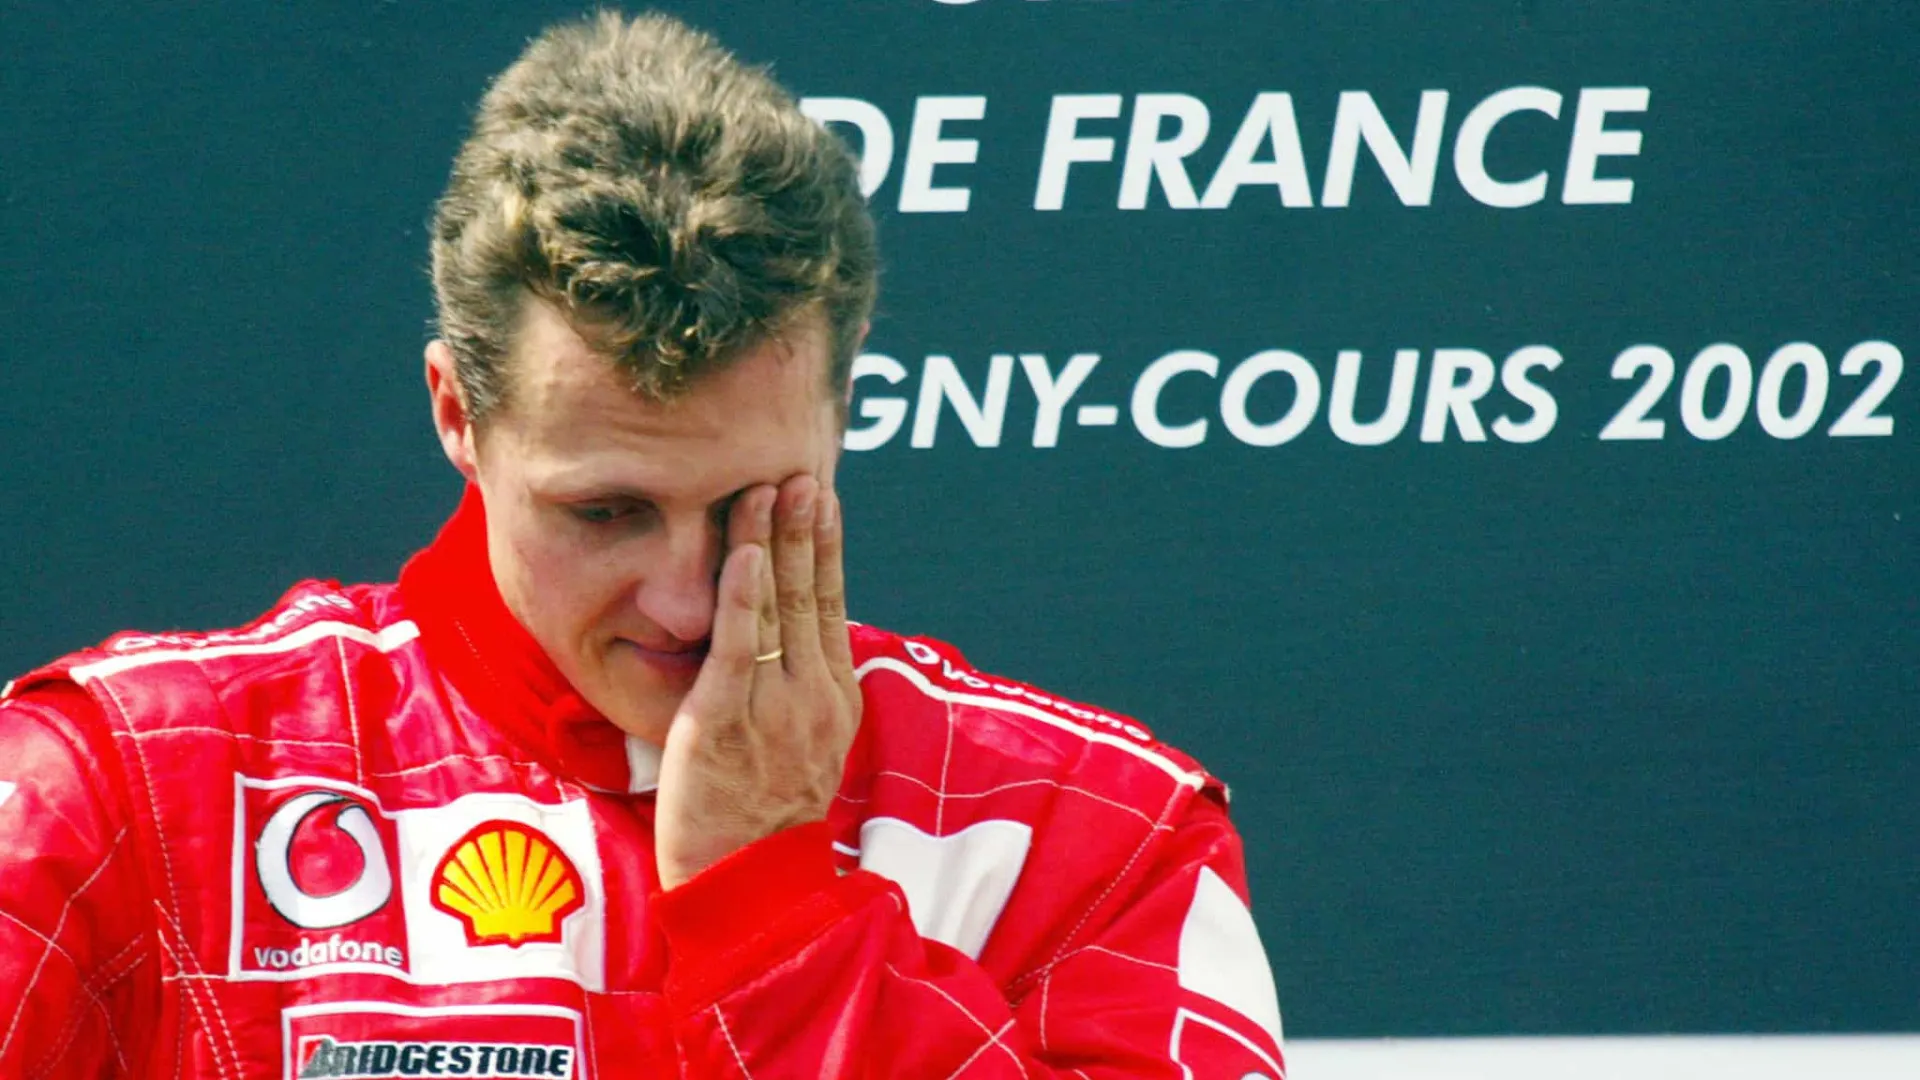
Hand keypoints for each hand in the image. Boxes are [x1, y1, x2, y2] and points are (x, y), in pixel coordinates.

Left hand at [654, 474, 861, 889]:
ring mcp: (774, 707)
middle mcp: (813, 696)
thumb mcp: (802, 747)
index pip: (832, 606)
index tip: (825, 499)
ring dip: (774, 543)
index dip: (828, 550)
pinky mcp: (726, 719)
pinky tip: (746, 553)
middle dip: (807, 530)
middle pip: (812, 595)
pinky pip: (739, 645)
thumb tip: (798, 640)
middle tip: (802, 473)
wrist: (744, 883)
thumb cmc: (761, 817)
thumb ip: (801, 690)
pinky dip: (744, 594)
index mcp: (835, 698)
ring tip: (769, 490)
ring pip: (779, 609)